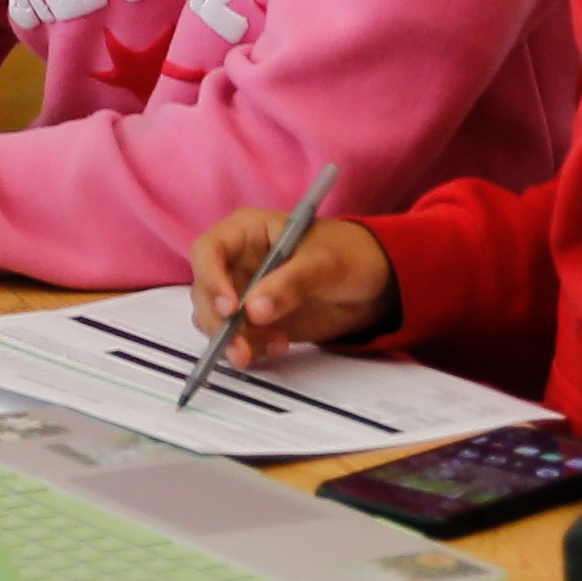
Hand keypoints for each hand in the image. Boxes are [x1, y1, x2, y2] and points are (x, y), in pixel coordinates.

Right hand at [188, 212, 395, 365]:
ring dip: (234, 340)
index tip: (230, 309)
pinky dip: (253, 348)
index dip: (211, 279)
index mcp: (246, 233)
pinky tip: (282, 347)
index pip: (208, 251)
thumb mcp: (323, 263)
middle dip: (218, 323)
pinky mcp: (258, 320)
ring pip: (216, 320)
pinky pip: (238, 338)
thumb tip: (253, 311)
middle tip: (240, 348)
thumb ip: (289, 284)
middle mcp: (238, 262)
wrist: (376, 284)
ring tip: (275, 347)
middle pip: (205, 291)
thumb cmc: (349, 255)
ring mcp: (246, 292)